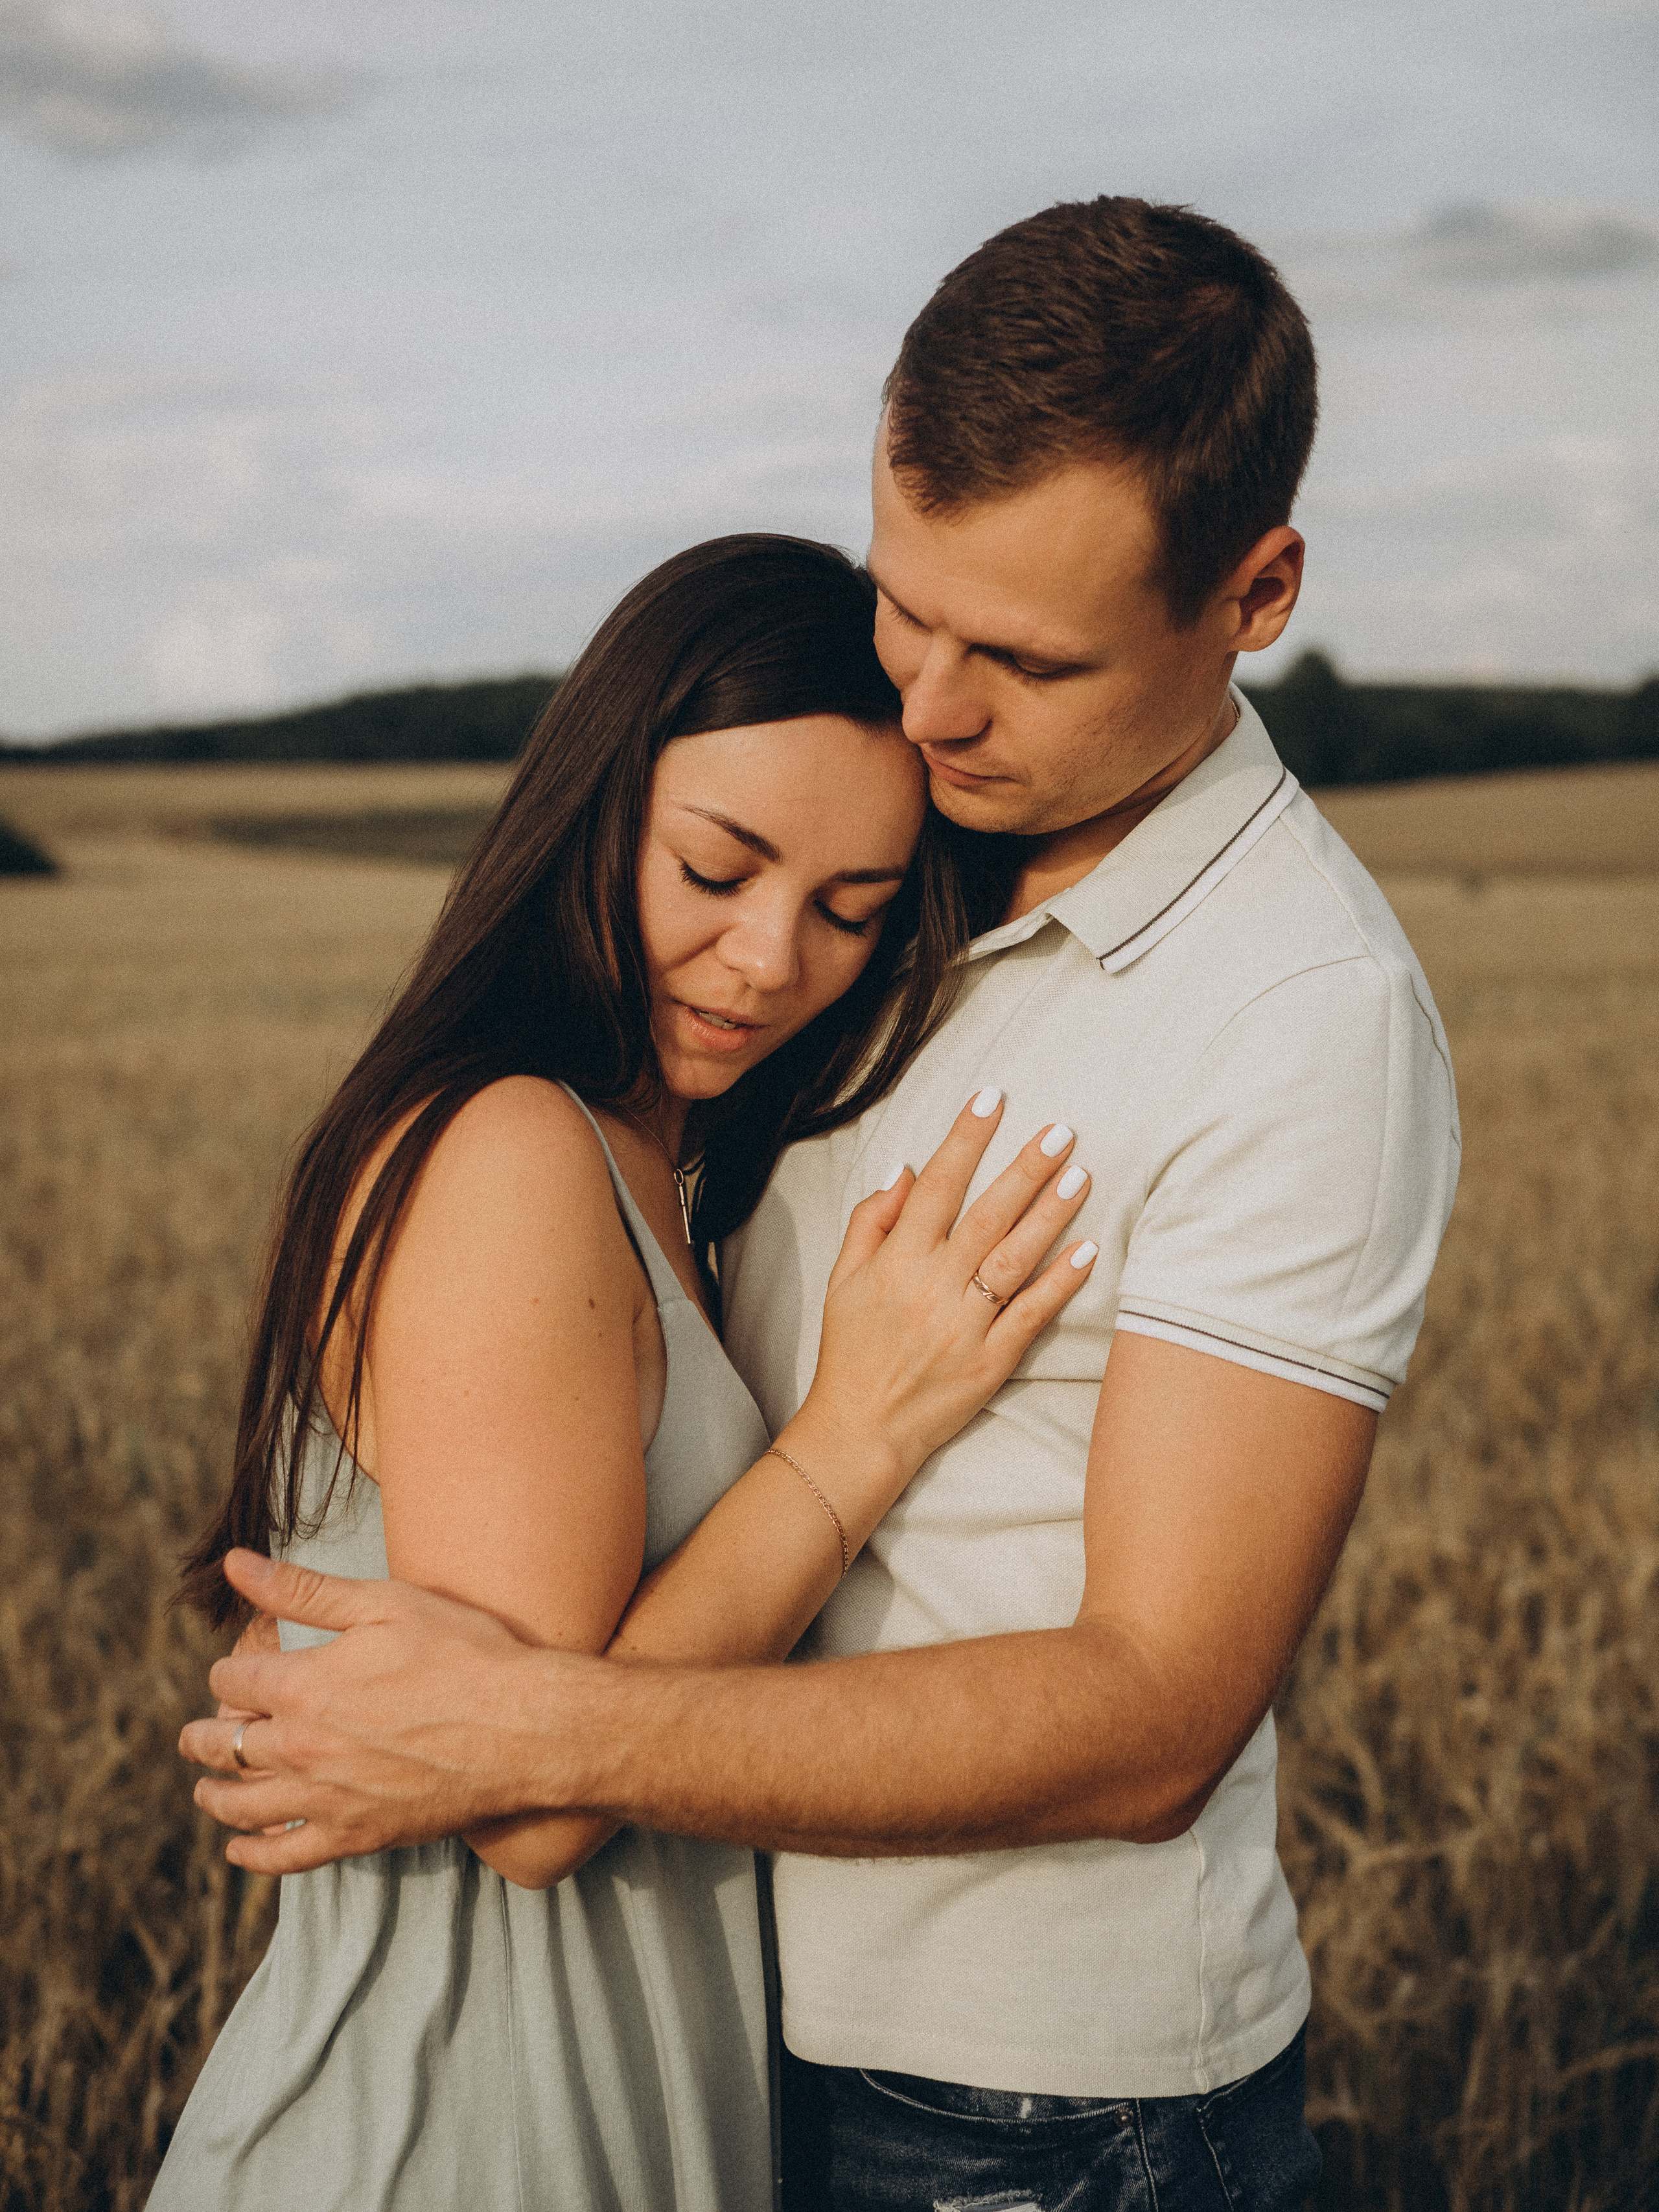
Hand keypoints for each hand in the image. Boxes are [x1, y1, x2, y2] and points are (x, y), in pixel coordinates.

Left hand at [181, 1550, 566, 1872]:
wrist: (524, 1727)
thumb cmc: (464, 1652)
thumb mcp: (384, 1603)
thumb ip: (303, 1589)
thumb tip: (234, 1563)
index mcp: (302, 1685)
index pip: (231, 1681)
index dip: (231, 1672)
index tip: (242, 1671)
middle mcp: (301, 1747)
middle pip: (223, 1746)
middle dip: (204, 1736)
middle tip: (196, 1736)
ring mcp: (326, 1797)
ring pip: (240, 1804)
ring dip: (214, 1794)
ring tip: (207, 1788)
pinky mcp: (356, 1835)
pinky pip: (283, 1856)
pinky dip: (252, 1854)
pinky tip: (240, 1848)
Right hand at [797, 1089, 1095, 1487]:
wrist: (861, 1430)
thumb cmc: (851, 1349)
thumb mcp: (843, 1279)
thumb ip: (870, 1221)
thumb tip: (907, 1170)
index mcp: (895, 1261)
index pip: (937, 1186)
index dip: (965, 1138)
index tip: (992, 1098)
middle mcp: (932, 1287)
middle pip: (986, 1215)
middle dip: (1025, 1168)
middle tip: (1061, 1130)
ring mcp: (964, 1326)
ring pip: (1014, 1258)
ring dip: (1050, 1215)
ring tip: (1080, 1175)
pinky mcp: (991, 1361)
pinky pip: (1031, 1314)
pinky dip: (1060, 1282)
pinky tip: (1088, 1250)